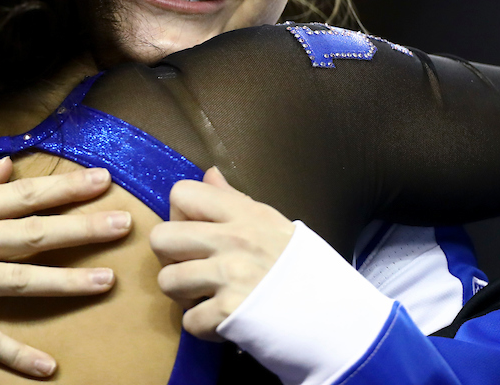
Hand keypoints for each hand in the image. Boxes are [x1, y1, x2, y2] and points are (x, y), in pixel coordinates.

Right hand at [0, 157, 131, 376]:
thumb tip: (7, 167)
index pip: (23, 194)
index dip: (65, 187)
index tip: (102, 179)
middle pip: (32, 233)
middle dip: (81, 227)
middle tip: (124, 224)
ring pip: (19, 281)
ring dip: (65, 282)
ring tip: (105, 281)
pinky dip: (15, 353)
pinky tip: (48, 366)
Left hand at [150, 167, 294, 340]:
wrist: (338, 318)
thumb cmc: (305, 270)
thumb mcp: (274, 224)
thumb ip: (233, 200)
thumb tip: (208, 173)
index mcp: (245, 213)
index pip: (181, 193)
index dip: (179, 214)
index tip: (196, 233)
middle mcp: (233, 240)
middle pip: (161, 237)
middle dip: (170, 258)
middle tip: (193, 269)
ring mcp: (230, 276)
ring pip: (167, 281)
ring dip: (184, 296)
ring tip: (207, 297)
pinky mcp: (229, 313)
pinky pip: (188, 322)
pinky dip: (203, 327)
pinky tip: (223, 321)